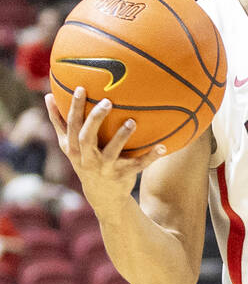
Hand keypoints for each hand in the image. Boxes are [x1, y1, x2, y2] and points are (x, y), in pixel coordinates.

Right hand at [44, 88, 164, 214]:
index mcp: (73, 148)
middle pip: (86, 137)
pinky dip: (151, 157)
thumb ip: (60, 123)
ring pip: (112, 151)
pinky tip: (163, 147)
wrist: (102, 195)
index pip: (71, 125)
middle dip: (95, 119)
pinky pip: (138, 165)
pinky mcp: (122, 175)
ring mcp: (104, 168)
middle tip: (107, 101)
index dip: (75, 108)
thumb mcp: (68, 146)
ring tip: (132, 121)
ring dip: (122, 136)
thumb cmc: (85, 160)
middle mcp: (86, 158)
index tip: (81, 88)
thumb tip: (47, 95)